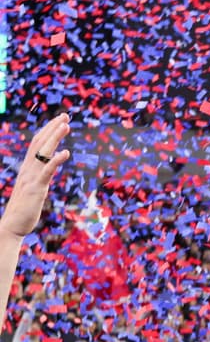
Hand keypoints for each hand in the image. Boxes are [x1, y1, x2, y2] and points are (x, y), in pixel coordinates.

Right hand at [0, 114, 70, 240]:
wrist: (12, 226)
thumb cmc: (24, 210)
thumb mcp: (32, 189)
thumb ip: (38, 178)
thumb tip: (47, 171)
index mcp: (27, 169)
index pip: (36, 144)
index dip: (48, 131)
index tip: (59, 121)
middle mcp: (28, 169)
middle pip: (40, 143)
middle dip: (53, 128)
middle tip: (66, 115)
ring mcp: (31, 178)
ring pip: (43, 152)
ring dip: (54, 137)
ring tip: (66, 125)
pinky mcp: (36, 188)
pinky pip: (46, 172)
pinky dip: (55, 160)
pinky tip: (66, 153)